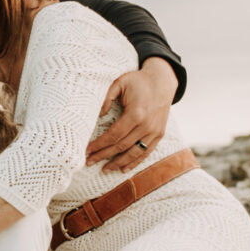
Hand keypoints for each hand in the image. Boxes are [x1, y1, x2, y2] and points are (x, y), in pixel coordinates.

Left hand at [87, 58, 177, 174]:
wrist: (162, 80)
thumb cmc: (138, 81)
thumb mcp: (119, 83)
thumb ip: (106, 98)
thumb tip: (97, 116)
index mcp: (136, 114)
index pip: (114, 135)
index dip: (99, 145)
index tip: (87, 150)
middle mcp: (147, 125)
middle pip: (121, 146)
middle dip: (103, 156)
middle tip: (89, 162)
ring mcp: (155, 131)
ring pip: (134, 153)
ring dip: (118, 163)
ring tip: (104, 169)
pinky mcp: (159, 134)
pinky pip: (146, 152)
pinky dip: (135, 162)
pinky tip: (123, 169)